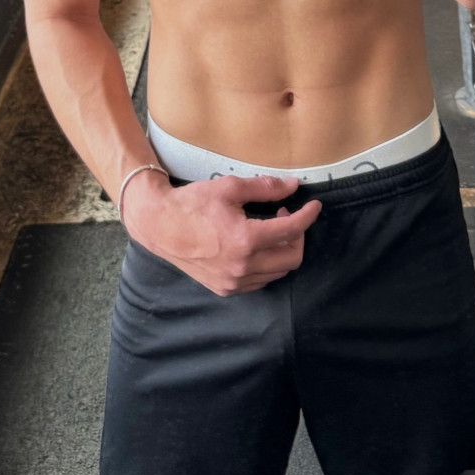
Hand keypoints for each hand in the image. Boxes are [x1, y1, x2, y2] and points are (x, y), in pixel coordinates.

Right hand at [122, 170, 321, 296]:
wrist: (159, 225)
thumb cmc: (193, 203)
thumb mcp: (230, 188)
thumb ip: (265, 188)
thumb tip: (293, 185)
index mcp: (246, 240)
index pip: (291, 230)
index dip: (308, 216)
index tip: (314, 206)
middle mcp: (242, 266)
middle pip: (292, 258)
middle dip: (297, 236)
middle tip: (284, 215)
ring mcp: (233, 282)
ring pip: (277, 272)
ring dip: (282, 251)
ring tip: (269, 229)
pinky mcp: (225, 289)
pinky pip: (259, 281)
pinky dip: (267, 265)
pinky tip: (256, 247)